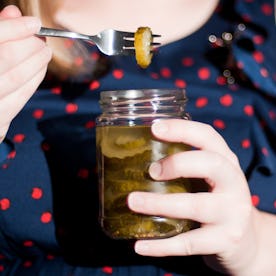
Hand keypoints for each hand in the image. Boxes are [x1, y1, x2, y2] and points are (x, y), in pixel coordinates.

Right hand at [0, 5, 51, 141]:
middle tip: (42, 40)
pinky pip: (19, 98)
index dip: (16, 28)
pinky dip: (34, 81)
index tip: (35, 23)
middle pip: (6, 57)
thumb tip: (14, 13)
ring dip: (36, 63)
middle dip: (30, 46)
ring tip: (45, 52)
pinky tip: (41, 70)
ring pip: (16, 78)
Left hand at [128, 119, 259, 274]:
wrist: (245, 241)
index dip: (182, 129)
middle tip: (150, 171)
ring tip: (132, 202)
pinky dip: (162, 245)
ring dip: (160, 204)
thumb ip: (184, 166)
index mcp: (226, 162)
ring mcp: (232, 213)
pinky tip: (139, 246)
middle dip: (178, 163)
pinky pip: (190, 243)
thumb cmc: (216, 201)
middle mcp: (234, 183)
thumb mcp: (208, 178)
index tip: (155, 128)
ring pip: (197, 205)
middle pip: (211, 164)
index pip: (208, 137)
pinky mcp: (226, 241)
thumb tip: (138, 157)